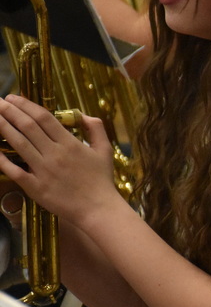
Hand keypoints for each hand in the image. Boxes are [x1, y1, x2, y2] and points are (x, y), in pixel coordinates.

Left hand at [0, 94, 119, 224]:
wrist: (98, 208)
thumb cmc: (102, 180)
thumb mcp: (105, 150)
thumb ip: (96, 128)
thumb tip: (81, 115)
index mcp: (70, 143)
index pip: (43, 117)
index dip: (26, 105)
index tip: (13, 97)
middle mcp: (54, 154)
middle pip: (27, 126)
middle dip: (10, 111)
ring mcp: (43, 170)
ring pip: (18, 143)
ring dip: (3, 128)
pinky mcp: (35, 187)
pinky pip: (14, 171)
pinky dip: (2, 160)